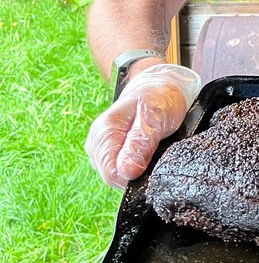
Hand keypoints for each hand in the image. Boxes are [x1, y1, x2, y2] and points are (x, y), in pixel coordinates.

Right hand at [85, 63, 200, 188]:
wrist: (157, 85)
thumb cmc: (158, 97)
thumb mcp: (155, 116)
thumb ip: (140, 145)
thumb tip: (125, 172)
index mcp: (104, 131)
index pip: (111, 173)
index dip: (134, 176)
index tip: (151, 163)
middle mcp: (96, 141)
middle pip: (113, 176)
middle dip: (135, 171)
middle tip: (154, 151)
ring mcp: (100, 147)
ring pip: (116, 175)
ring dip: (135, 167)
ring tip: (151, 147)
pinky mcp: (107, 151)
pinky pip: (118, 169)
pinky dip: (134, 164)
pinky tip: (144, 151)